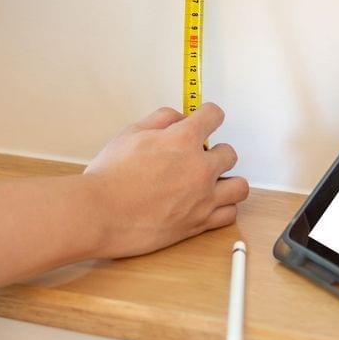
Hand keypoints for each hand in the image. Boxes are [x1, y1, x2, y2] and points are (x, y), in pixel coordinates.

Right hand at [82, 103, 249, 258]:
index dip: (209, 115)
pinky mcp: (198, 224)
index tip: (207, 119)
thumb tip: (179, 117)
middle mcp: (199, 169)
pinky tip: (208, 203)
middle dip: (215, 151)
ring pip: (239, 186)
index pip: (214, 115)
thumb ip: (161, 119)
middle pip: (230, 153)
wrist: (99, 213)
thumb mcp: (131, 133)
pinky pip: (229, 214)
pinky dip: (223, 207)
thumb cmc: (109, 177)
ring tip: (210, 182)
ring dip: (227, 180)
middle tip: (198, 157)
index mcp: (182, 140)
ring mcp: (202, 199)